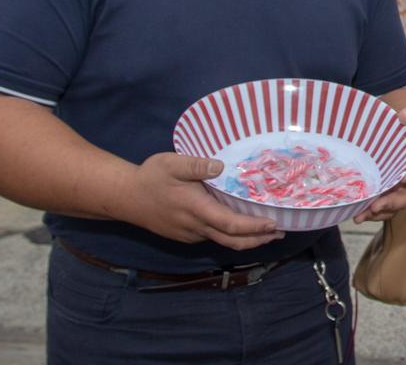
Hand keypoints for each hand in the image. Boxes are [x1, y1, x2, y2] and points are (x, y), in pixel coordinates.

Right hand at [119, 152, 281, 249]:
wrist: (125, 197)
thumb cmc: (151, 177)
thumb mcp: (172, 163)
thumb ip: (197, 165)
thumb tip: (221, 166)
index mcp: (196, 209)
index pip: (230, 224)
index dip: (254, 227)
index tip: (273, 224)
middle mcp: (196, 226)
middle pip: (232, 240)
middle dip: (258, 239)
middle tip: (280, 232)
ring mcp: (190, 233)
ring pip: (223, 241)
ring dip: (246, 239)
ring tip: (267, 231)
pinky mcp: (185, 234)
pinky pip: (213, 237)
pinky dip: (231, 234)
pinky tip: (239, 225)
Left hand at [353, 106, 405, 222]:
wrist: (393, 139)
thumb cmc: (401, 132)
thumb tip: (405, 115)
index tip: (403, 178)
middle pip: (403, 197)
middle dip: (390, 203)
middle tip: (375, 206)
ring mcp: (395, 192)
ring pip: (390, 208)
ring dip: (375, 214)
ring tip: (359, 216)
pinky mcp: (384, 197)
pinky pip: (379, 210)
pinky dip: (368, 213)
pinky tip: (355, 214)